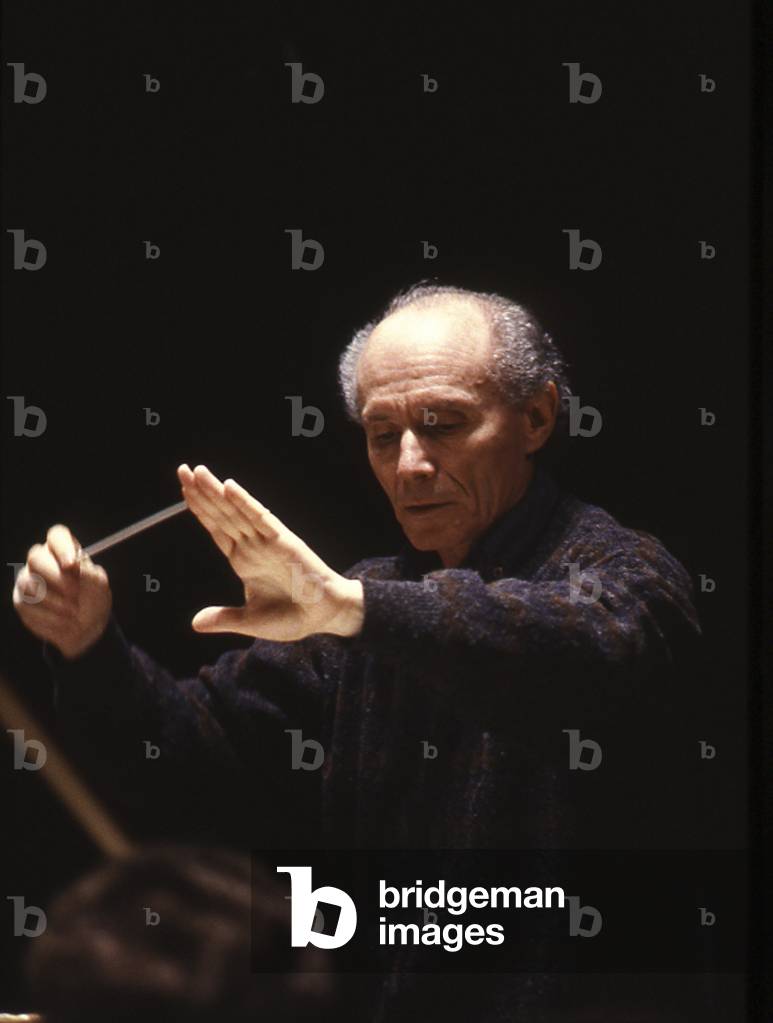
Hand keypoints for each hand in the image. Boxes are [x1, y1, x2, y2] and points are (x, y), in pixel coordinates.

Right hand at [13, 525, 112, 659]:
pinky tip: (64, 621)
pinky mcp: (22, 601)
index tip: (72, 565)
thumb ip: (89, 573)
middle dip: (56, 576)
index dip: (62, 547)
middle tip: (74, 593)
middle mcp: (43, 561)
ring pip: (29, 582)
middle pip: (36, 556)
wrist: (87, 627)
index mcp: (65, 550)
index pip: (57, 536)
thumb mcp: (99, 586)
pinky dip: (49, 616)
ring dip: (55, 600)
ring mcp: (28, 580)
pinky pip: (27, 605)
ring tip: (74, 612)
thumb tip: (75, 565)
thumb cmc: (93, 599)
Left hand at [177, 464, 363, 640]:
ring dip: (217, 492)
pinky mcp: (283, 541)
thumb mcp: (251, 621)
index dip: (200, 509)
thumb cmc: (292, 616)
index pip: (217, 529)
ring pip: (236, 512)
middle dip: (202, 493)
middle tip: (183, 470)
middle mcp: (252, 546)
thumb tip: (194, 623)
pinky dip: (245, 503)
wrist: (324, 617)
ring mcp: (266, 541)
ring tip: (199, 472)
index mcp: (243, 560)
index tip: (185, 490)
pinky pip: (260, 519)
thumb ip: (224, 618)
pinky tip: (230, 487)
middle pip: (222, 514)